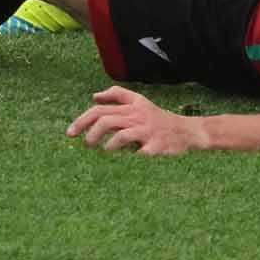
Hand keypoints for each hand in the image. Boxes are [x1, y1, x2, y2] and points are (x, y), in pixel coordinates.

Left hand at [68, 86, 203, 154]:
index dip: (83, 119)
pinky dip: (128, 159)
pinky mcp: (156, 145)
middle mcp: (138, 116)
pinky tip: (122, 164)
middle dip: (89, 132)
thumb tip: (94, 96)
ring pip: (120, 134)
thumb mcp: (140, 102)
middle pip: (106, 119)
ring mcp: (147, 131)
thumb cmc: (159, 119)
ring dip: (106, 144)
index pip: (101, 109)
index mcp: (132, 106)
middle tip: (83, 143)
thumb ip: (118, 96)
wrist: (188, 132)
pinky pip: (137, 153)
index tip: (70, 132)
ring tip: (101, 151)